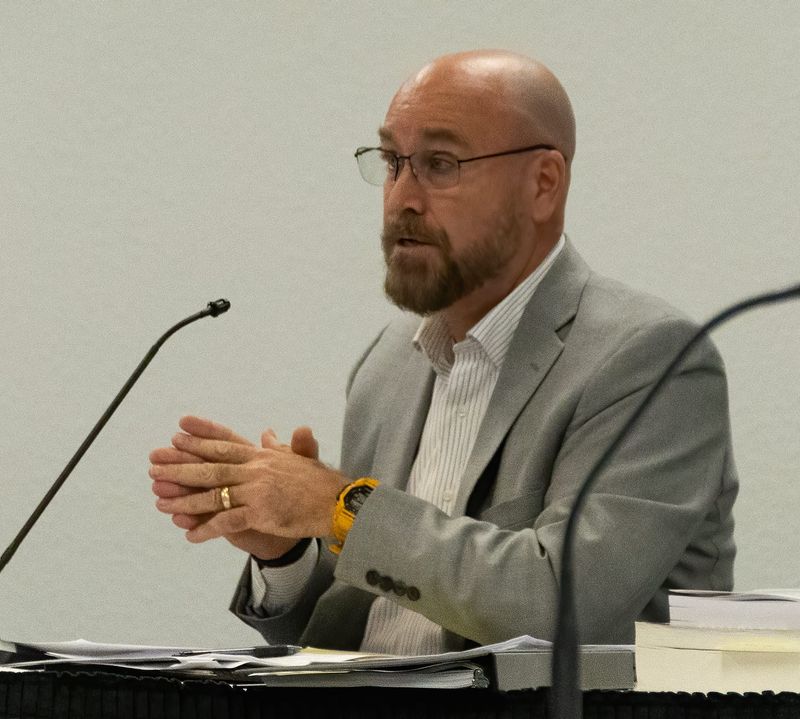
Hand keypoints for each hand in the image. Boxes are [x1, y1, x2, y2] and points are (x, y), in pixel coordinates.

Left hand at [150, 415, 349, 553]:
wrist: (337, 503)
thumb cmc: (319, 483)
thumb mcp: (299, 459)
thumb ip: (280, 446)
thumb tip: (267, 432)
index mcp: (262, 456)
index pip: (225, 444)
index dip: (200, 439)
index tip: (177, 433)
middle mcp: (257, 469)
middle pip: (211, 468)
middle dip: (181, 467)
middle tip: (155, 466)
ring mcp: (258, 491)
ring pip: (213, 494)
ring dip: (185, 499)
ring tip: (161, 502)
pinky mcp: (262, 513)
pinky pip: (228, 522)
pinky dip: (207, 528)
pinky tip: (190, 535)